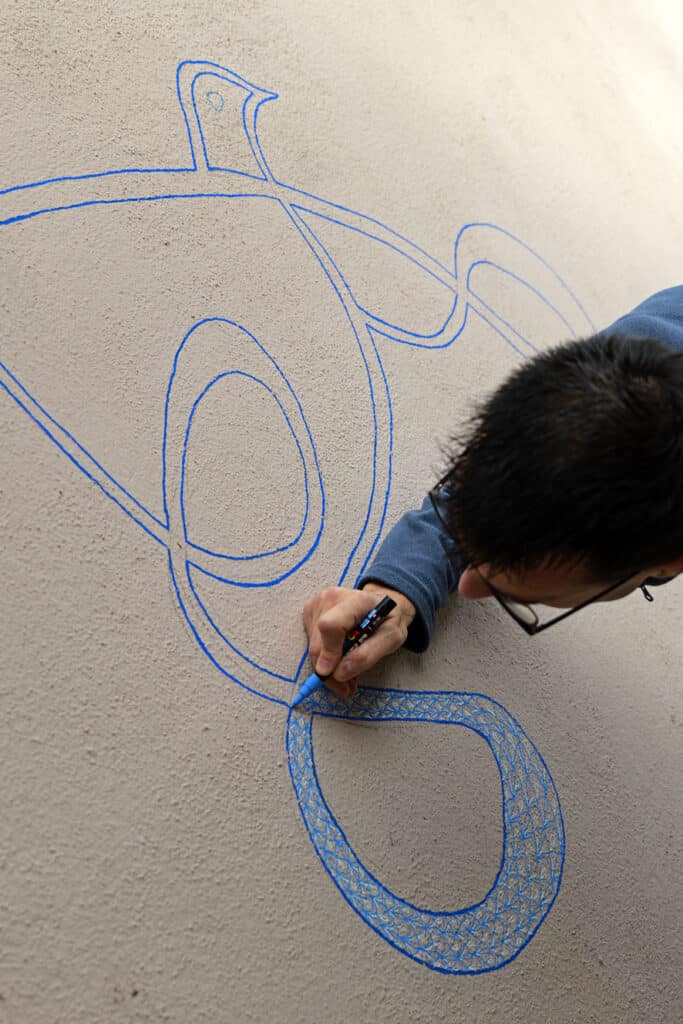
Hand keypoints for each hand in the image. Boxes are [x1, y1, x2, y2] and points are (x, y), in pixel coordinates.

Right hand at [302, 582, 415, 698]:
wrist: (378, 602)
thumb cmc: (387, 619)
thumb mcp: (392, 638)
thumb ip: (367, 655)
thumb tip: (340, 673)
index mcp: (356, 600)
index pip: (331, 625)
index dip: (329, 652)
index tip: (334, 674)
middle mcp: (331, 598)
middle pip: (319, 643)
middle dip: (330, 672)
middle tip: (346, 688)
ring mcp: (318, 603)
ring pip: (314, 647)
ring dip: (328, 668)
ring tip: (347, 675)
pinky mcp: (310, 611)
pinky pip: (312, 642)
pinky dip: (324, 657)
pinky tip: (339, 658)